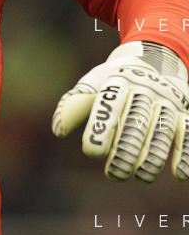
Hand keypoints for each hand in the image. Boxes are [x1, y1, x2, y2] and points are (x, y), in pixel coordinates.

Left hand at [51, 41, 188, 181]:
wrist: (154, 57)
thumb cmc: (115, 78)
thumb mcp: (94, 83)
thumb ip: (75, 104)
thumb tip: (58, 129)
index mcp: (120, 79)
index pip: (109, 104)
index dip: (101, 128)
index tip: (92, 152)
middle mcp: (146, 88)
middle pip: (137, 121)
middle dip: (126, 150)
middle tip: (114, 174)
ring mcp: (168, 100)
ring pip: (163, 130)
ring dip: (153, 157)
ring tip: (141, 178)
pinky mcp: (185, 111)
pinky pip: (188, 132)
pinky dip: (185, 153)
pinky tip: (178, 175)